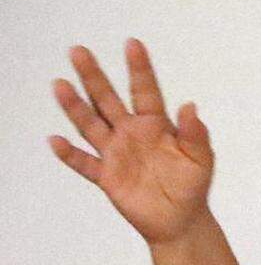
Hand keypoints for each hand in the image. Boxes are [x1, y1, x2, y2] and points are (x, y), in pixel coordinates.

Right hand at [48, 39, 214, 244]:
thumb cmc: (193, 186)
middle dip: (94, 77)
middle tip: (78, 51)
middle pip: (108, 100)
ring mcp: (117, 154)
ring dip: (75, 107)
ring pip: (91, 125)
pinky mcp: (107, 177)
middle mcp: (132, 134)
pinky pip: (84, 164)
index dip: (139, 68)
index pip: (146, 91)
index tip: (133, 44)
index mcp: (156, 125)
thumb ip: (196, 134)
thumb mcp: (201, 159)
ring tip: (60, 85)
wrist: (180, 220)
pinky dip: (70, 155)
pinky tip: (55, 140)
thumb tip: (191, 106)